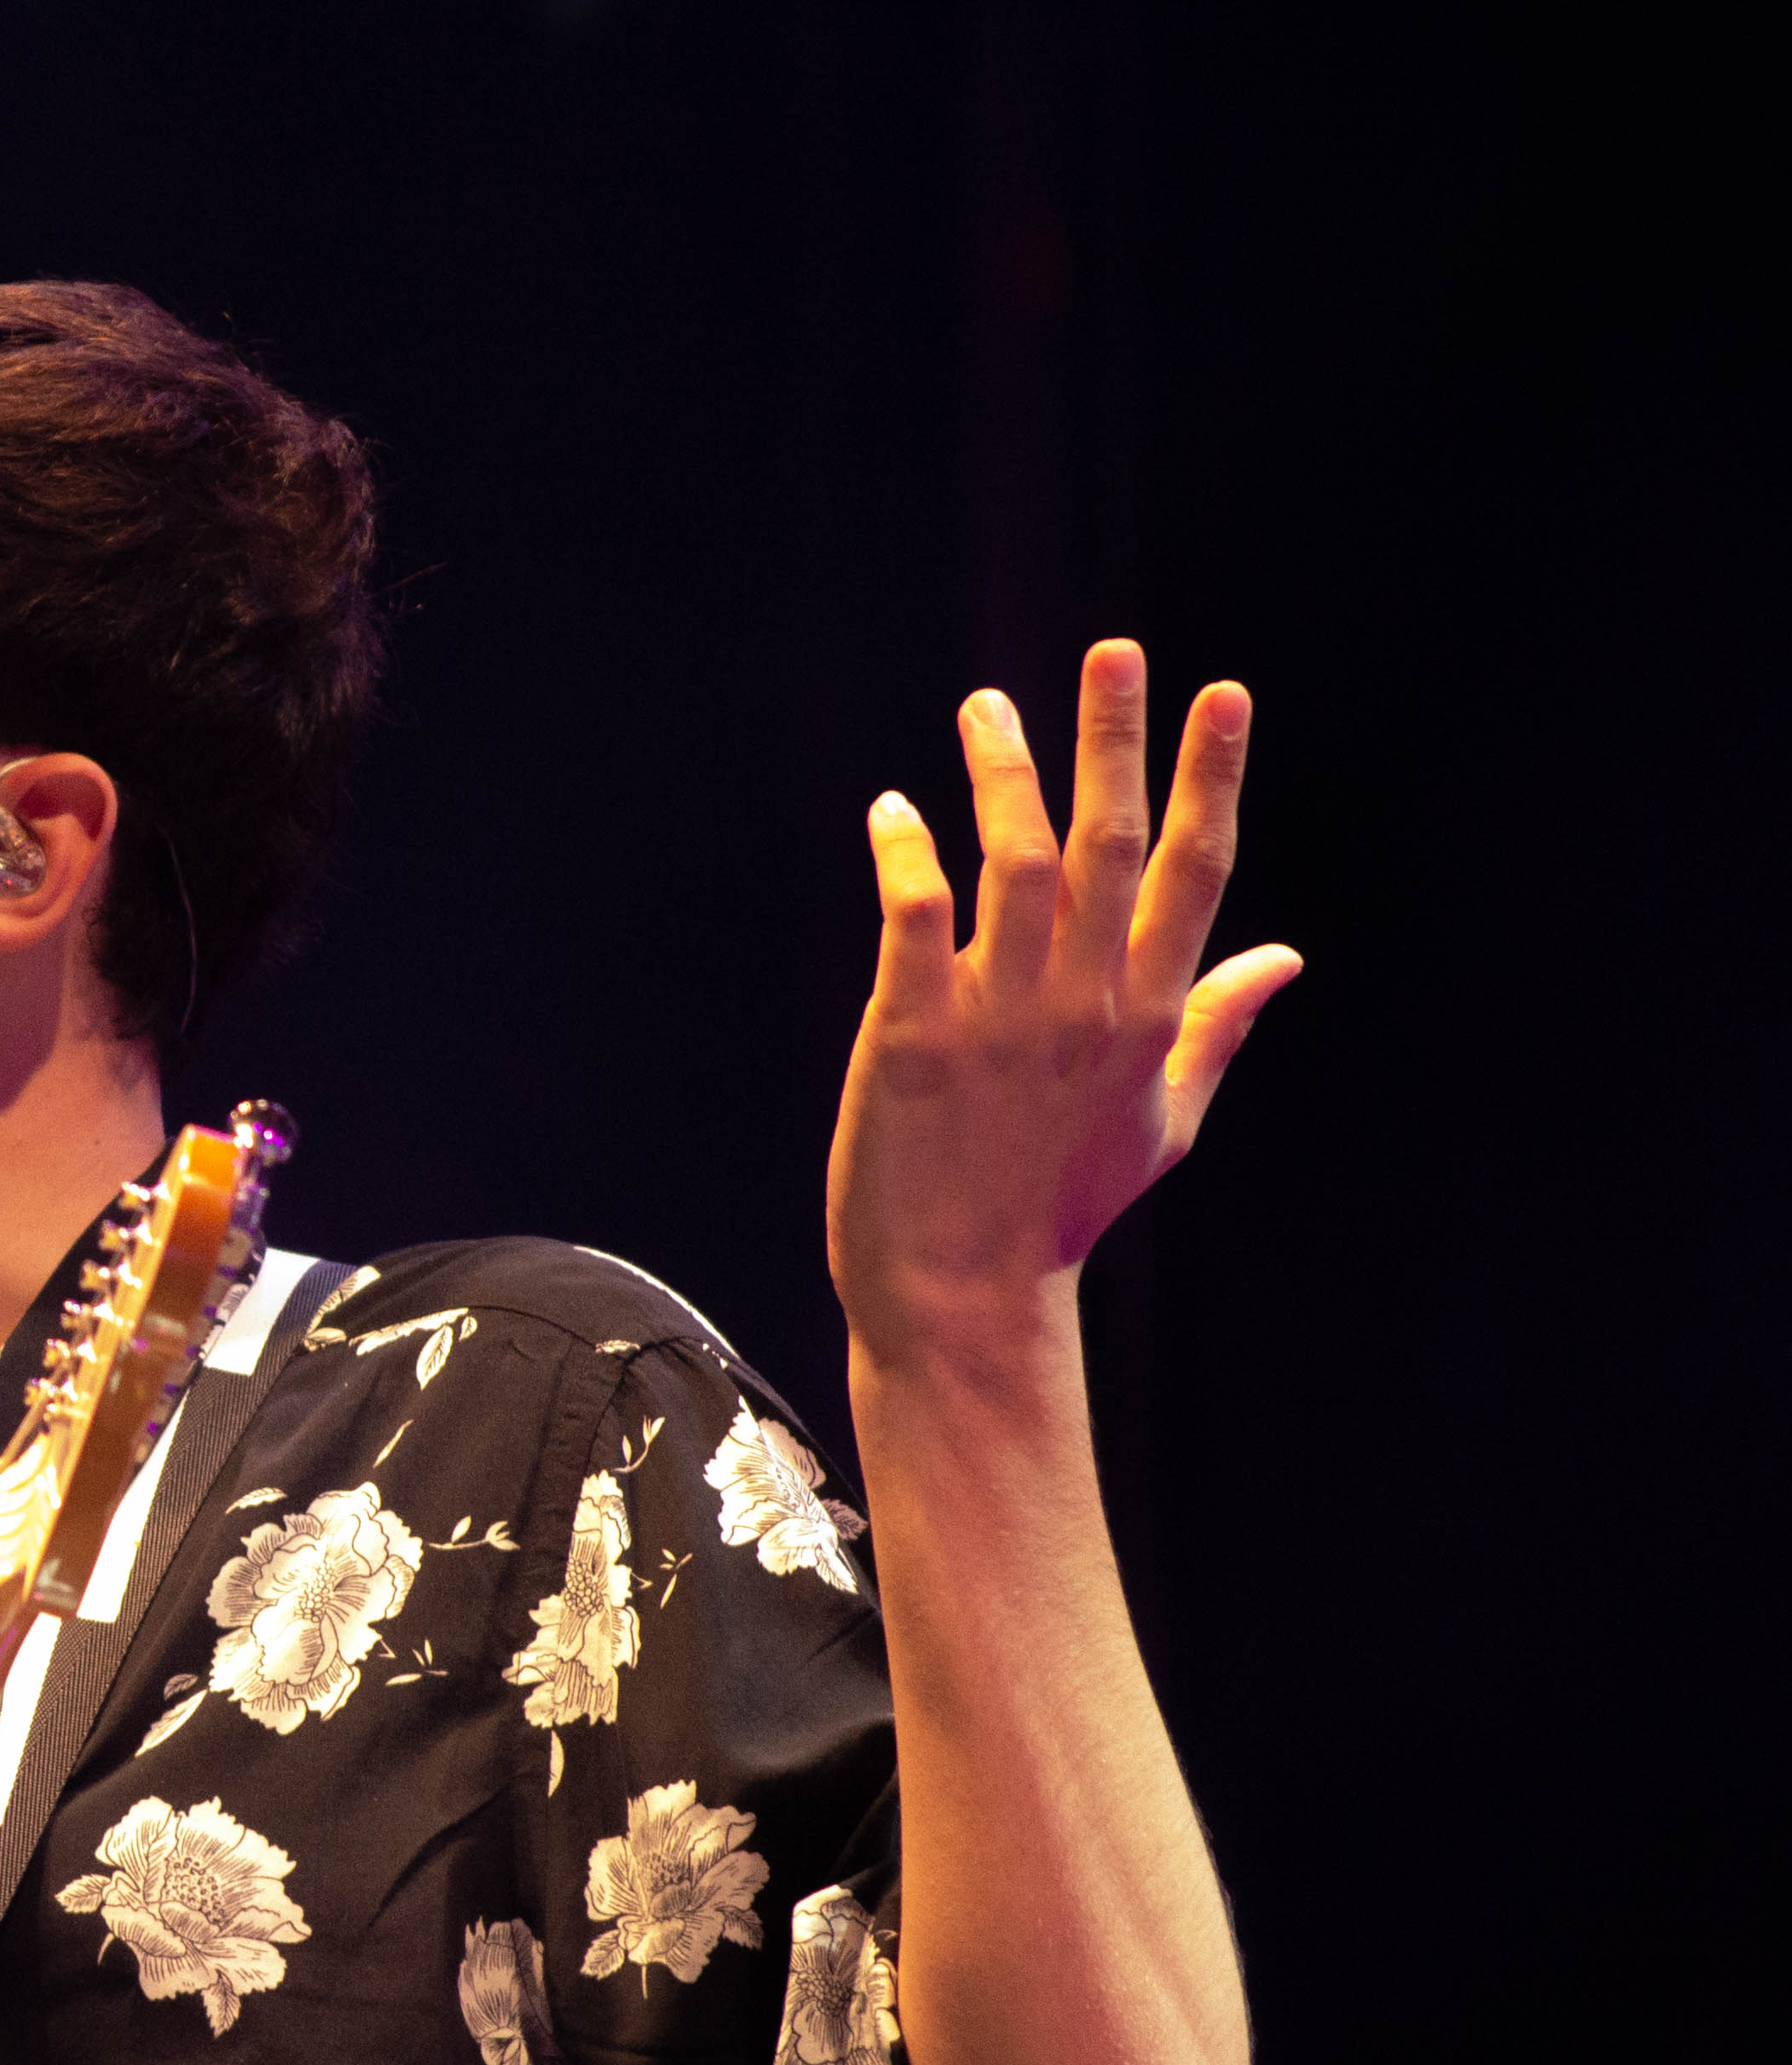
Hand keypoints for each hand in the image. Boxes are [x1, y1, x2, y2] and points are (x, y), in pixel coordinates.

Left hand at [827, 640, 1301, 1371]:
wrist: (961, 1297)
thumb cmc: (1055, 1208)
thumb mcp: (1162, 1122)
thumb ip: (1219, 1025)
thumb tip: (1284, 954)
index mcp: (1148, 1016)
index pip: (1196, 873)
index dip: (1211, 776)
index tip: (1222, 693)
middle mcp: (1084, 1005)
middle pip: (1115, 844)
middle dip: (1117, 741)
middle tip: (1114, 652)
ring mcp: (1000, 1018)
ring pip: (1017, 864)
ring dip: (1004, 777)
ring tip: (988, 705)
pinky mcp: (913, 1037)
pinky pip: (916, 921)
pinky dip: (909, 858)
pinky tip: (895, 811)